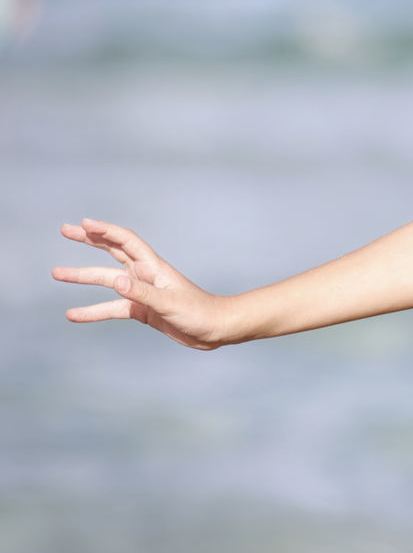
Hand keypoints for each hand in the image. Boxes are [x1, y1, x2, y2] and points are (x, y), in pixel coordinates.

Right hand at [53, 218, 233, 349]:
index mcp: (153, 267)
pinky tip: (73, 315)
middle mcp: (145, 275)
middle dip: (89, 240)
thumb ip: (142, 293)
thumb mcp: (169, 303)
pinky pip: (112, 308)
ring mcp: (142, 292)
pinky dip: (93, 311)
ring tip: (57, 273)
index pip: (126, 241)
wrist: (216, 329)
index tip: (83, 223)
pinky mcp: (142, 309)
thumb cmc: (199, 313)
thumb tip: (115, 282)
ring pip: (107, 280)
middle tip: (65, 230)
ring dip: (83, 276)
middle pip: (112, 251)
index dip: (105, 230)